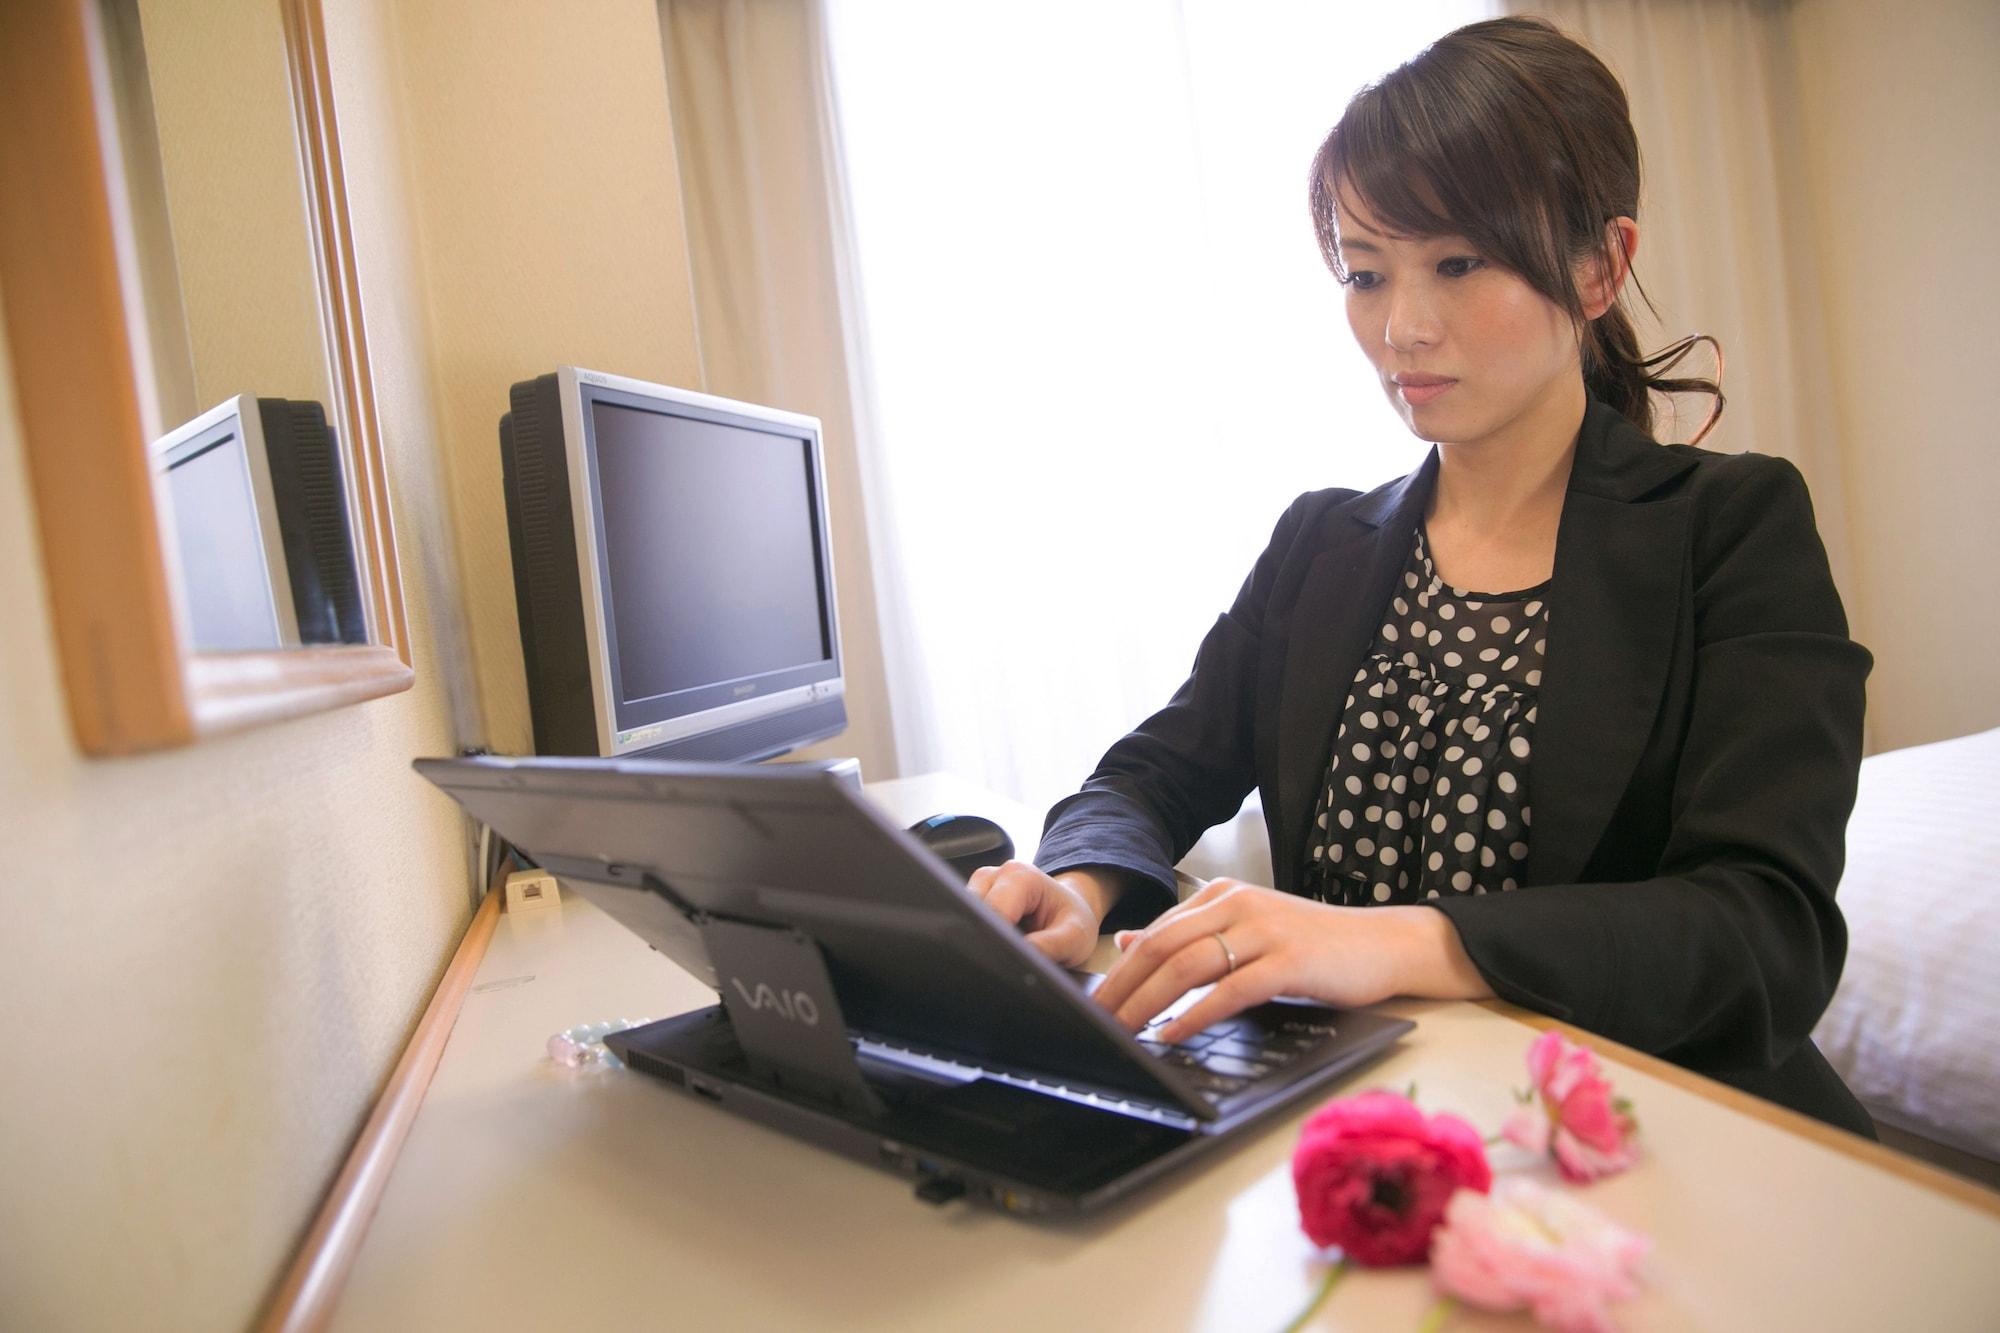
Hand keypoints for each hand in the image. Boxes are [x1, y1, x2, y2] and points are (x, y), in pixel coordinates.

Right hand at [965, 860, 1103, 966]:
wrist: (1068, 911)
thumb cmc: (1072, 920)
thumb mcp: (1074, 936)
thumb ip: (1051, 946)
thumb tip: (1023, 957)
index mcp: (1020, 876)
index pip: (992, 911)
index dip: (995, 939)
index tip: (1004, 962)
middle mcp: (995, 875)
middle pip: (973, 914)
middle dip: (986, 940)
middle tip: (1006, 963)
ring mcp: (980, 886)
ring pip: (964, 918)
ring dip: (981, 939)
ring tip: (1005, 953)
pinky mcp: (972, 901)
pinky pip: (965, 921)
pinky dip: (978, 937)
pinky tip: (996, 947)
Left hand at [1091, 878, 1455, 1041]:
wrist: (1384, 944)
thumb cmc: (1314, 945)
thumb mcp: (1247, 932)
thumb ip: (1191, 935)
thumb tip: (1129, 943)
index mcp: (1223, 895)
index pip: (1156, 932)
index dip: (1119, 970)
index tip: (1094, 1003)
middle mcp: (1238, 904)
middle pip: (1162, 945)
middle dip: (1122, 987)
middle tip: (1095, 1021)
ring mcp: (1265, 929)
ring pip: (1189, 964)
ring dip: (1149, 1002)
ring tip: (1123, 1031)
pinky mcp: (1291, 960)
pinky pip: (1232, 988)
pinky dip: (1197, 1013)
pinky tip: (1175, 1033)